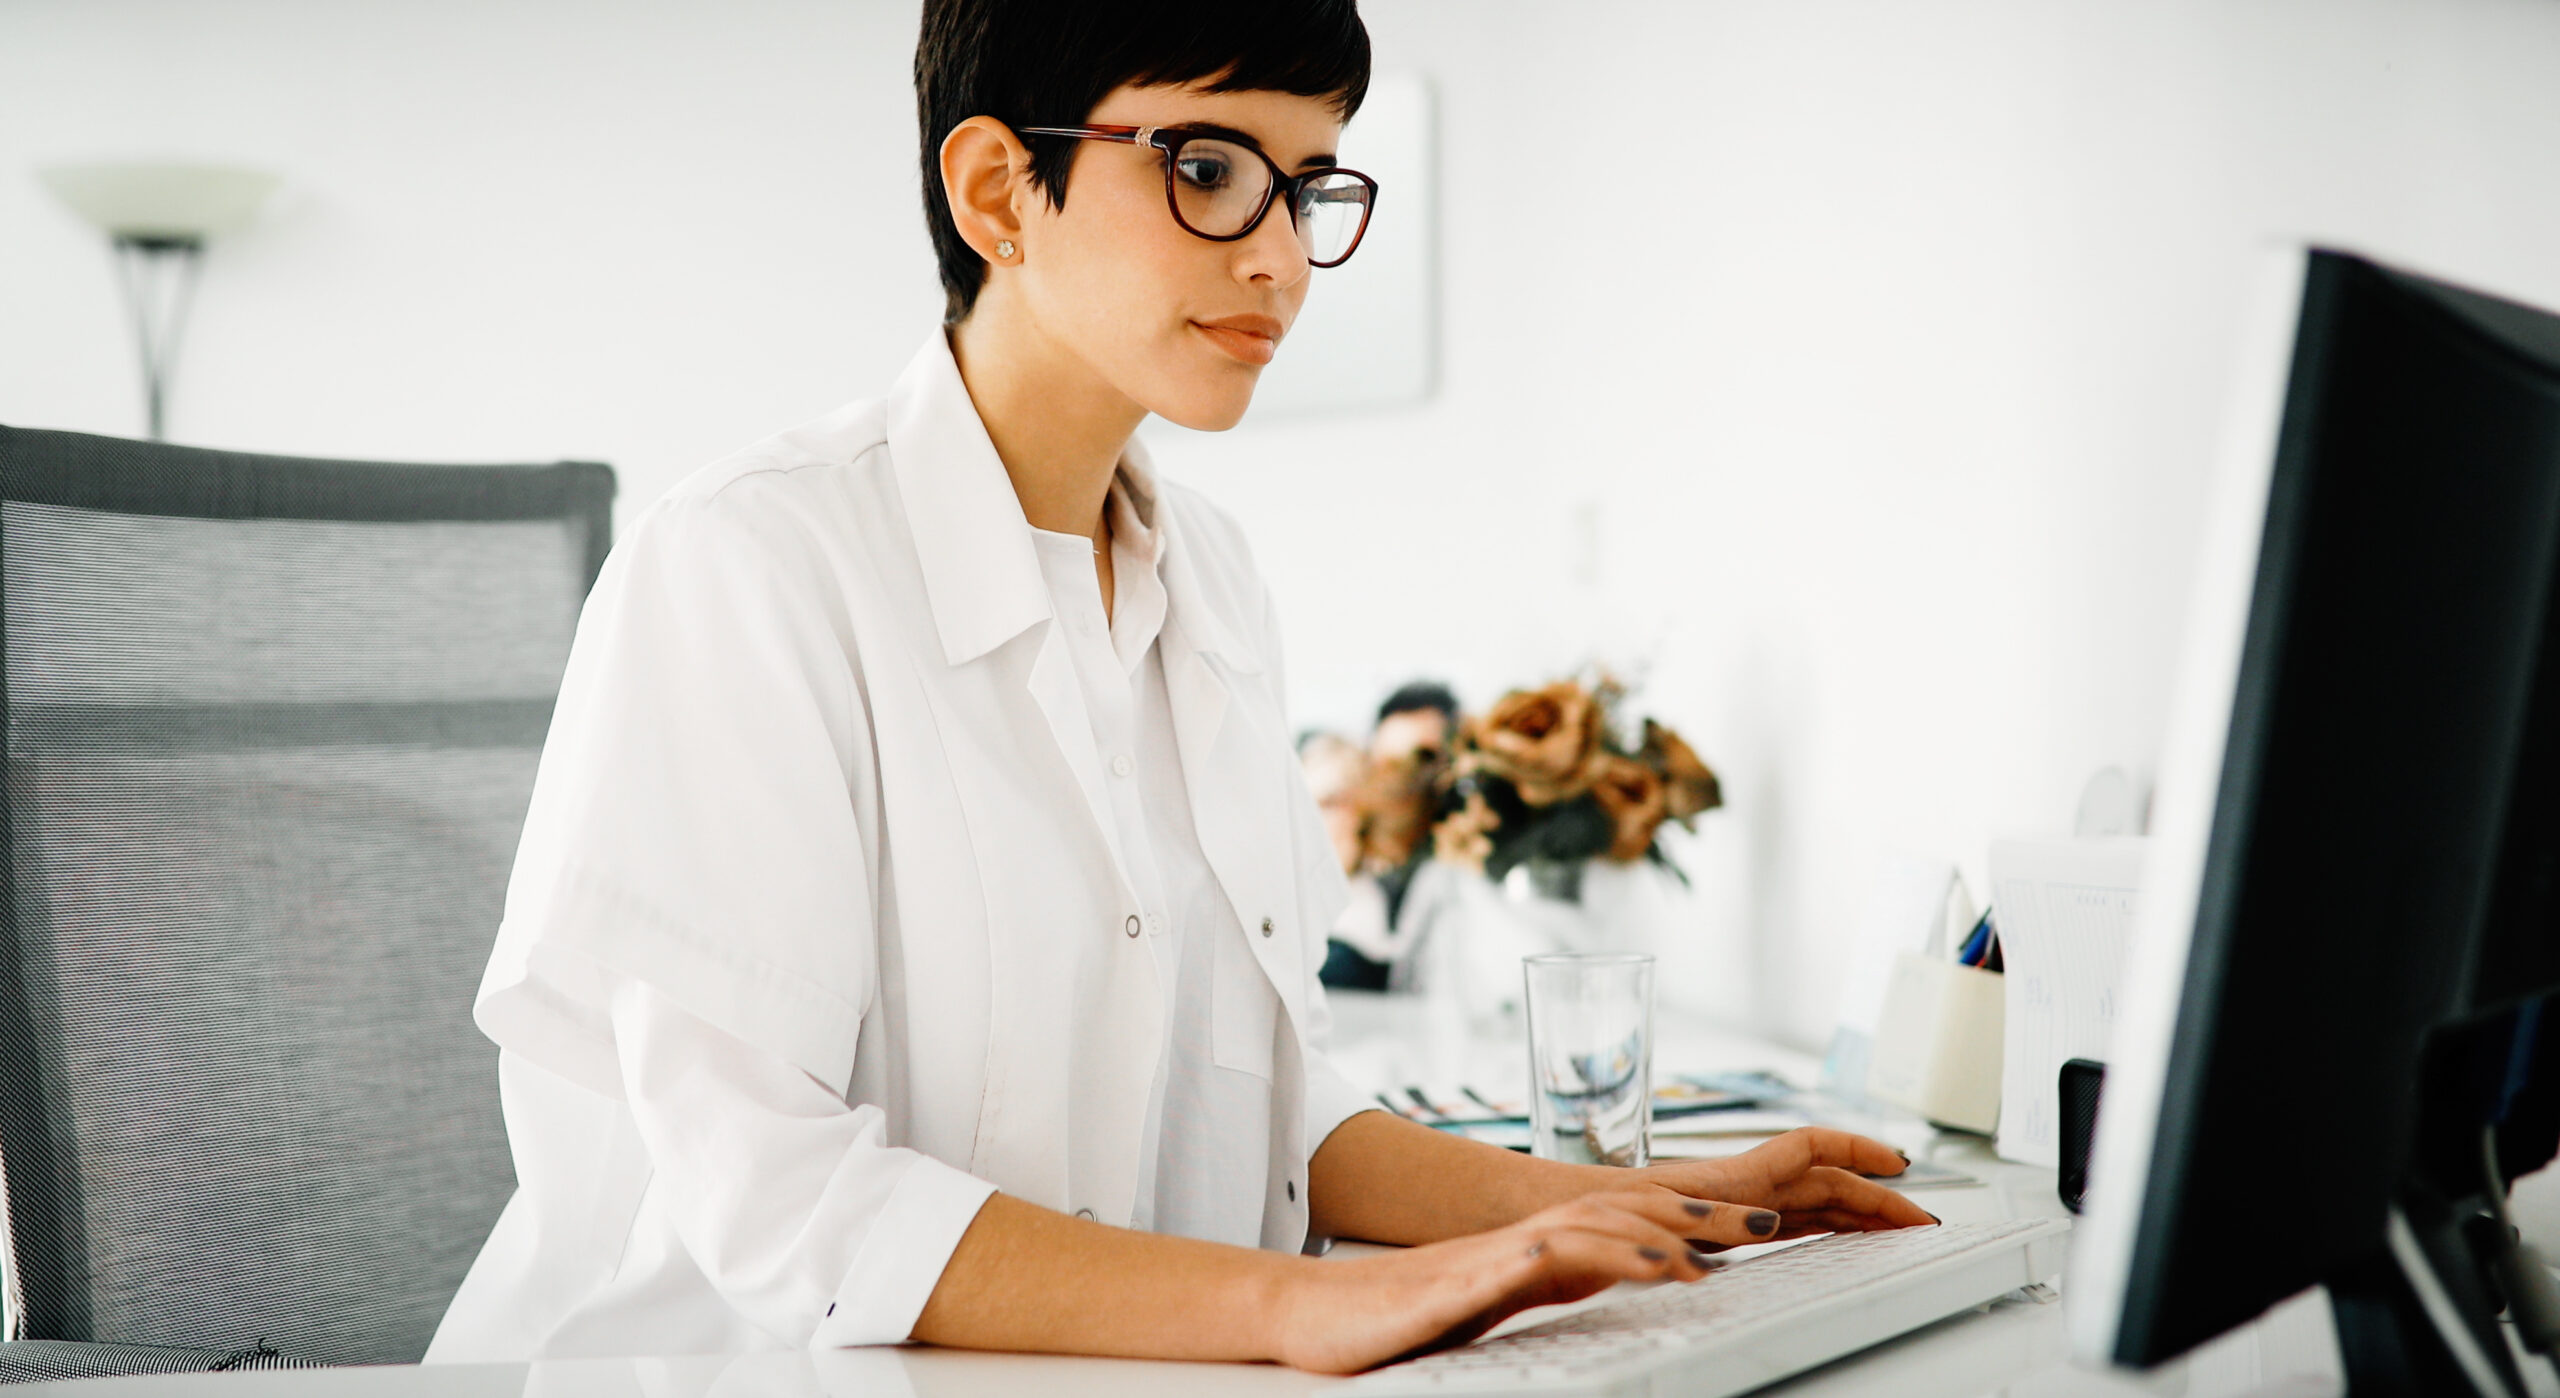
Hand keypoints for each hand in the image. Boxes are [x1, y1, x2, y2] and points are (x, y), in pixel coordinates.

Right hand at [1269, 1184, 1788, 1374]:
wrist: (1313, 1315)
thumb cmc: (1401, 1313)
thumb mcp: (1498, 1298)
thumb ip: (1557, 1279)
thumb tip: (1623, 1272)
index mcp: (1533, 1246)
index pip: (1625, 1216)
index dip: (1690, 1214)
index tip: (1753, 1225)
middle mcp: (1517, 1239)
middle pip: (1619, 1209)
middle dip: (1694, 1213)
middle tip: (1763, 1221)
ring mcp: (1488, 1258)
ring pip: (1580, 1230)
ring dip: (1644, 1238)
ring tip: (1699, 1256)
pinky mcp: (1456, 1284)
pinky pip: (1521, 1266)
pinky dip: (1570, 1263)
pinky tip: (1597, 1267)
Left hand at [1636, 1127, 1937, 1243]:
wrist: (1590, 1216)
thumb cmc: (1624, 1209)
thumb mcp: (1669, 1211)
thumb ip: (1715, 1216)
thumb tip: (1763, 1227)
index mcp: (1741, 1172)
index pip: (1811, 1147)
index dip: (1856, 1148)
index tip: (1896, 1160)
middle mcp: (1752, 1183)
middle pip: (1830, 1183)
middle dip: (1879, 1198)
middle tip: (1922, 1223)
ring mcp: (1750, 1203)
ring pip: (1821, 1204)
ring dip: (1863, 1215)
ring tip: (1903, 1234)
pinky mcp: (1741, 1226)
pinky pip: (1800, 1223)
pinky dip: (1833, 1229)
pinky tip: (1851, 1242)